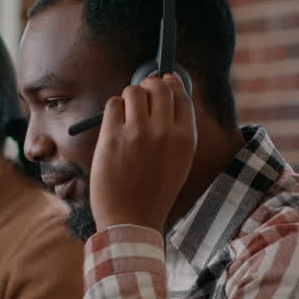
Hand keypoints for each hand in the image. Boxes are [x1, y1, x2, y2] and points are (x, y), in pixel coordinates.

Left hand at [89, 74, 195, 231]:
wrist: (131, 219)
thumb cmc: (153, 192)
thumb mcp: (178, 162)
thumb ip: (176, 131)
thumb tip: (166, 97)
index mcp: (186, 138)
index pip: (181, 95)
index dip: (171, 83)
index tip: (164, 79)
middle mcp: (164, 132)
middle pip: (158, 87)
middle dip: (149, 85)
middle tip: (141, 93)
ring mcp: (138, 133)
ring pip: (133, 91)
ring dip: (129, 96)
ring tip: (126, 112)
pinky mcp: (113, 137)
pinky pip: (113, 104)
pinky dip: (113, 108)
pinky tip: (114, 123)